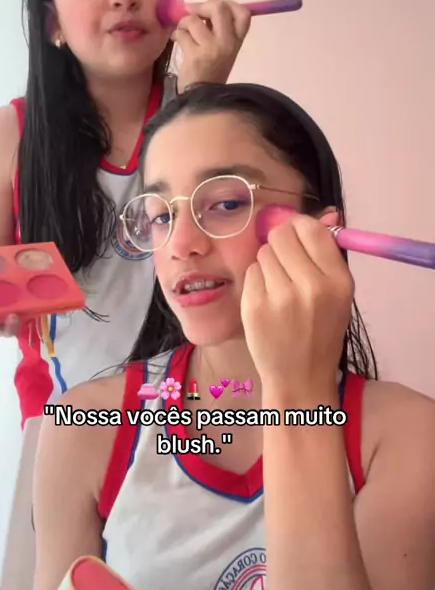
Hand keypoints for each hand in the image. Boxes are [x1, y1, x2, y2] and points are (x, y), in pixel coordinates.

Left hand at [174, 0, 250, 91]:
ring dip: (184, 23)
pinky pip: (182, 33)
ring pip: (195, 20)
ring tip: (183, 32)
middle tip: (194, 14)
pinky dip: (176, 35)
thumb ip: (217, 23)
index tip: (216, 7)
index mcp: (237, 40)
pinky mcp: (195, 55)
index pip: (244, 12)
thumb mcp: (221, 47)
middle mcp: (227, 43)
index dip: (229, 4)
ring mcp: (211, 49)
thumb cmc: (211, 70)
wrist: (202, 96)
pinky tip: (177, 40)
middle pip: (219, 8)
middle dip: (202, 6)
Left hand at [241, 214, 353, 402]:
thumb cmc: (320, 331)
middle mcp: (312, 286)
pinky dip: (256, 282)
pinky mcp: (255, 307)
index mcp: (338, 280)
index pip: (312, 230)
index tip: (295, 238)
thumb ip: (328, 253)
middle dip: (279, 245)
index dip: (299, 228)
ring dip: (267, 265)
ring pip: (263, 254)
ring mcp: (281, 298)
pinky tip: (266, 302)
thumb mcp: (337, 294)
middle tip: (284, 265)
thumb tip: (329, 211)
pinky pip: (251, 272)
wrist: (301, 378)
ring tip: (278, 290)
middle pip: (282, 236)